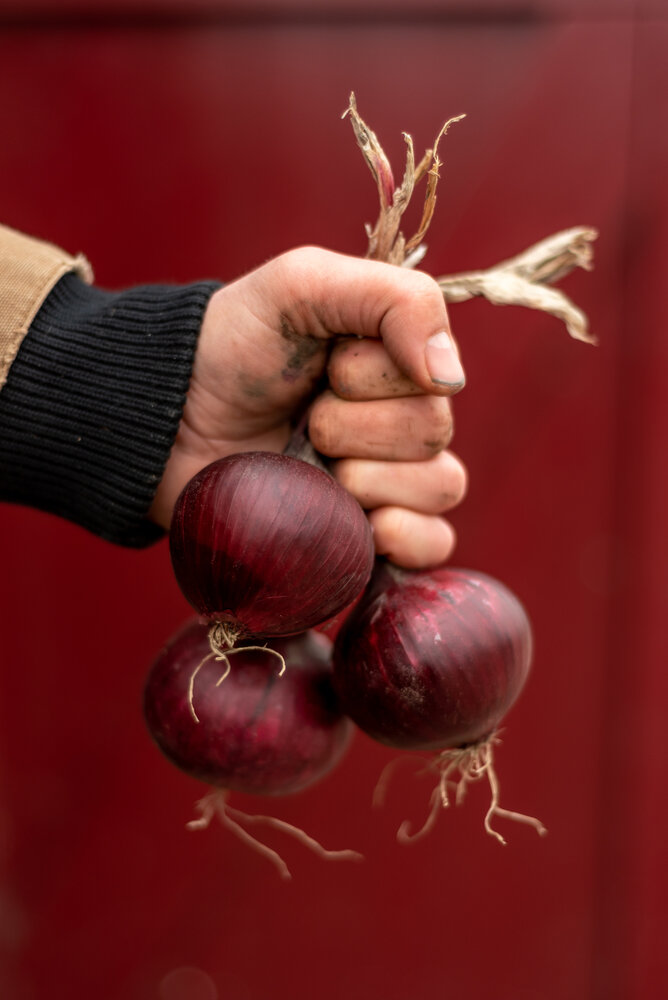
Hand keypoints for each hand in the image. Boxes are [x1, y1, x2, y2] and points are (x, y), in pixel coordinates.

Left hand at [150, 246, 467, 568]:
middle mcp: (399, 421)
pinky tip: (368, 527)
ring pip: (439, 487)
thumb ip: (394, 300)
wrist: (166, 421)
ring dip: (371, 478)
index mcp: (396, 361)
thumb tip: (451, 377)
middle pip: (434, 434)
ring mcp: (386, 482)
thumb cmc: (231, 345)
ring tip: (312, 466)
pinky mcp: (366, 535)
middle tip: (303, 418)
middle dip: (356, 426)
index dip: (371, 378)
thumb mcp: (302, 285)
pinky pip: (435, 547)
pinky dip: (411, 539)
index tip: (322, 368)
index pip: (435, 379)